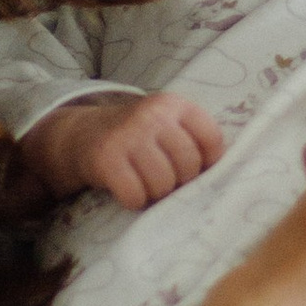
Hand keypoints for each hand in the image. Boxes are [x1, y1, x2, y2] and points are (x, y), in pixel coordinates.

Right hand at [30, 90, 225, 207]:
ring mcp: (128, 134)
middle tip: (162, 177)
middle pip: (188, 166)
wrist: (82, 135)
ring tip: (144, 182)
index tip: (192, 168)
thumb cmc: (137, 137)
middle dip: (179, 181)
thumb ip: (194, 139)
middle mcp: (152, 114)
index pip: (211, 140)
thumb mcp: (167, 125)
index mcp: (174, 104)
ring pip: (163, 184)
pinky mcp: (106, 158)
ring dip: (155, 193)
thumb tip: (223, 176)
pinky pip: (136, 195)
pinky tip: (126, 188)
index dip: (207, 163)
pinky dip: (133, 200)